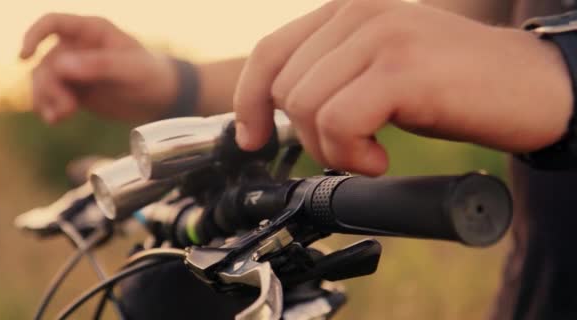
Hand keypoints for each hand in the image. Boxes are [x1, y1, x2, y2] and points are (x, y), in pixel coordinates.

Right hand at [21, 13, 177, 123]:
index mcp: (91, 31)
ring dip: (46, 98)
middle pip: (46, 61)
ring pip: (44, 80)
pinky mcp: (75, 90)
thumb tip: (61, 65)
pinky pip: (52, 96)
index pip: (53, 23)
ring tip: (60, 117)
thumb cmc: (150, 75)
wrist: (160, 99)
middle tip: (67, 108)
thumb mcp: (130, 69)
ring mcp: (74, 69)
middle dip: (49, 85)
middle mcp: (78, 47)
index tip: (25, 55)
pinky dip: (50, 107)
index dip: (34, 35)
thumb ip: (98, 65)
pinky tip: (56, 120)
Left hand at [233, 0, 572, 174]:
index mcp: (347, 11)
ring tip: (370, 153)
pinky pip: (339, 122)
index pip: (270, 52)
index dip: (250, 100)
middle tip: (351, 150)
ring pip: (305, 107)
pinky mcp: (402, 67)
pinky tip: (380, 158)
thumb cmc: (450, 85)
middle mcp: (358, 13)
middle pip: (286, 89)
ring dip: (332, 149)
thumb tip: (275, 113)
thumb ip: (330, 77)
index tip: (254, 138)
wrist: (529, 85)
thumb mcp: (377, 72)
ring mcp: (381, 35)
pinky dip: (351, 154)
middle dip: (309, 137)